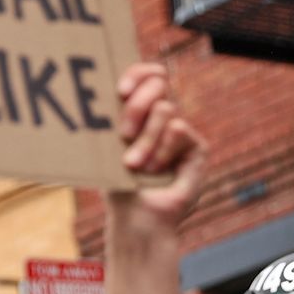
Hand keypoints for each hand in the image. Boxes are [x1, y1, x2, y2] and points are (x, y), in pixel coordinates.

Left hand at [101, 63, 205, 293]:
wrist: (136, 219)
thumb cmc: (117, 185)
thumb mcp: (108, 146)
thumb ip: (110, 115)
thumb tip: (96, 85)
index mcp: (140, 110)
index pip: (147, 74)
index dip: (138, 73)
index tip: (120, 90)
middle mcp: (162, 117)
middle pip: (159, 82)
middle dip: (138, 105)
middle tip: (123, 133)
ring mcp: (180, 131)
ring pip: (166, 109)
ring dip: (145, 139)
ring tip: (134, 165)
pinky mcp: (197, 148)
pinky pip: (179, 130)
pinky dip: (162, 150)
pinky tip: (155, 169)